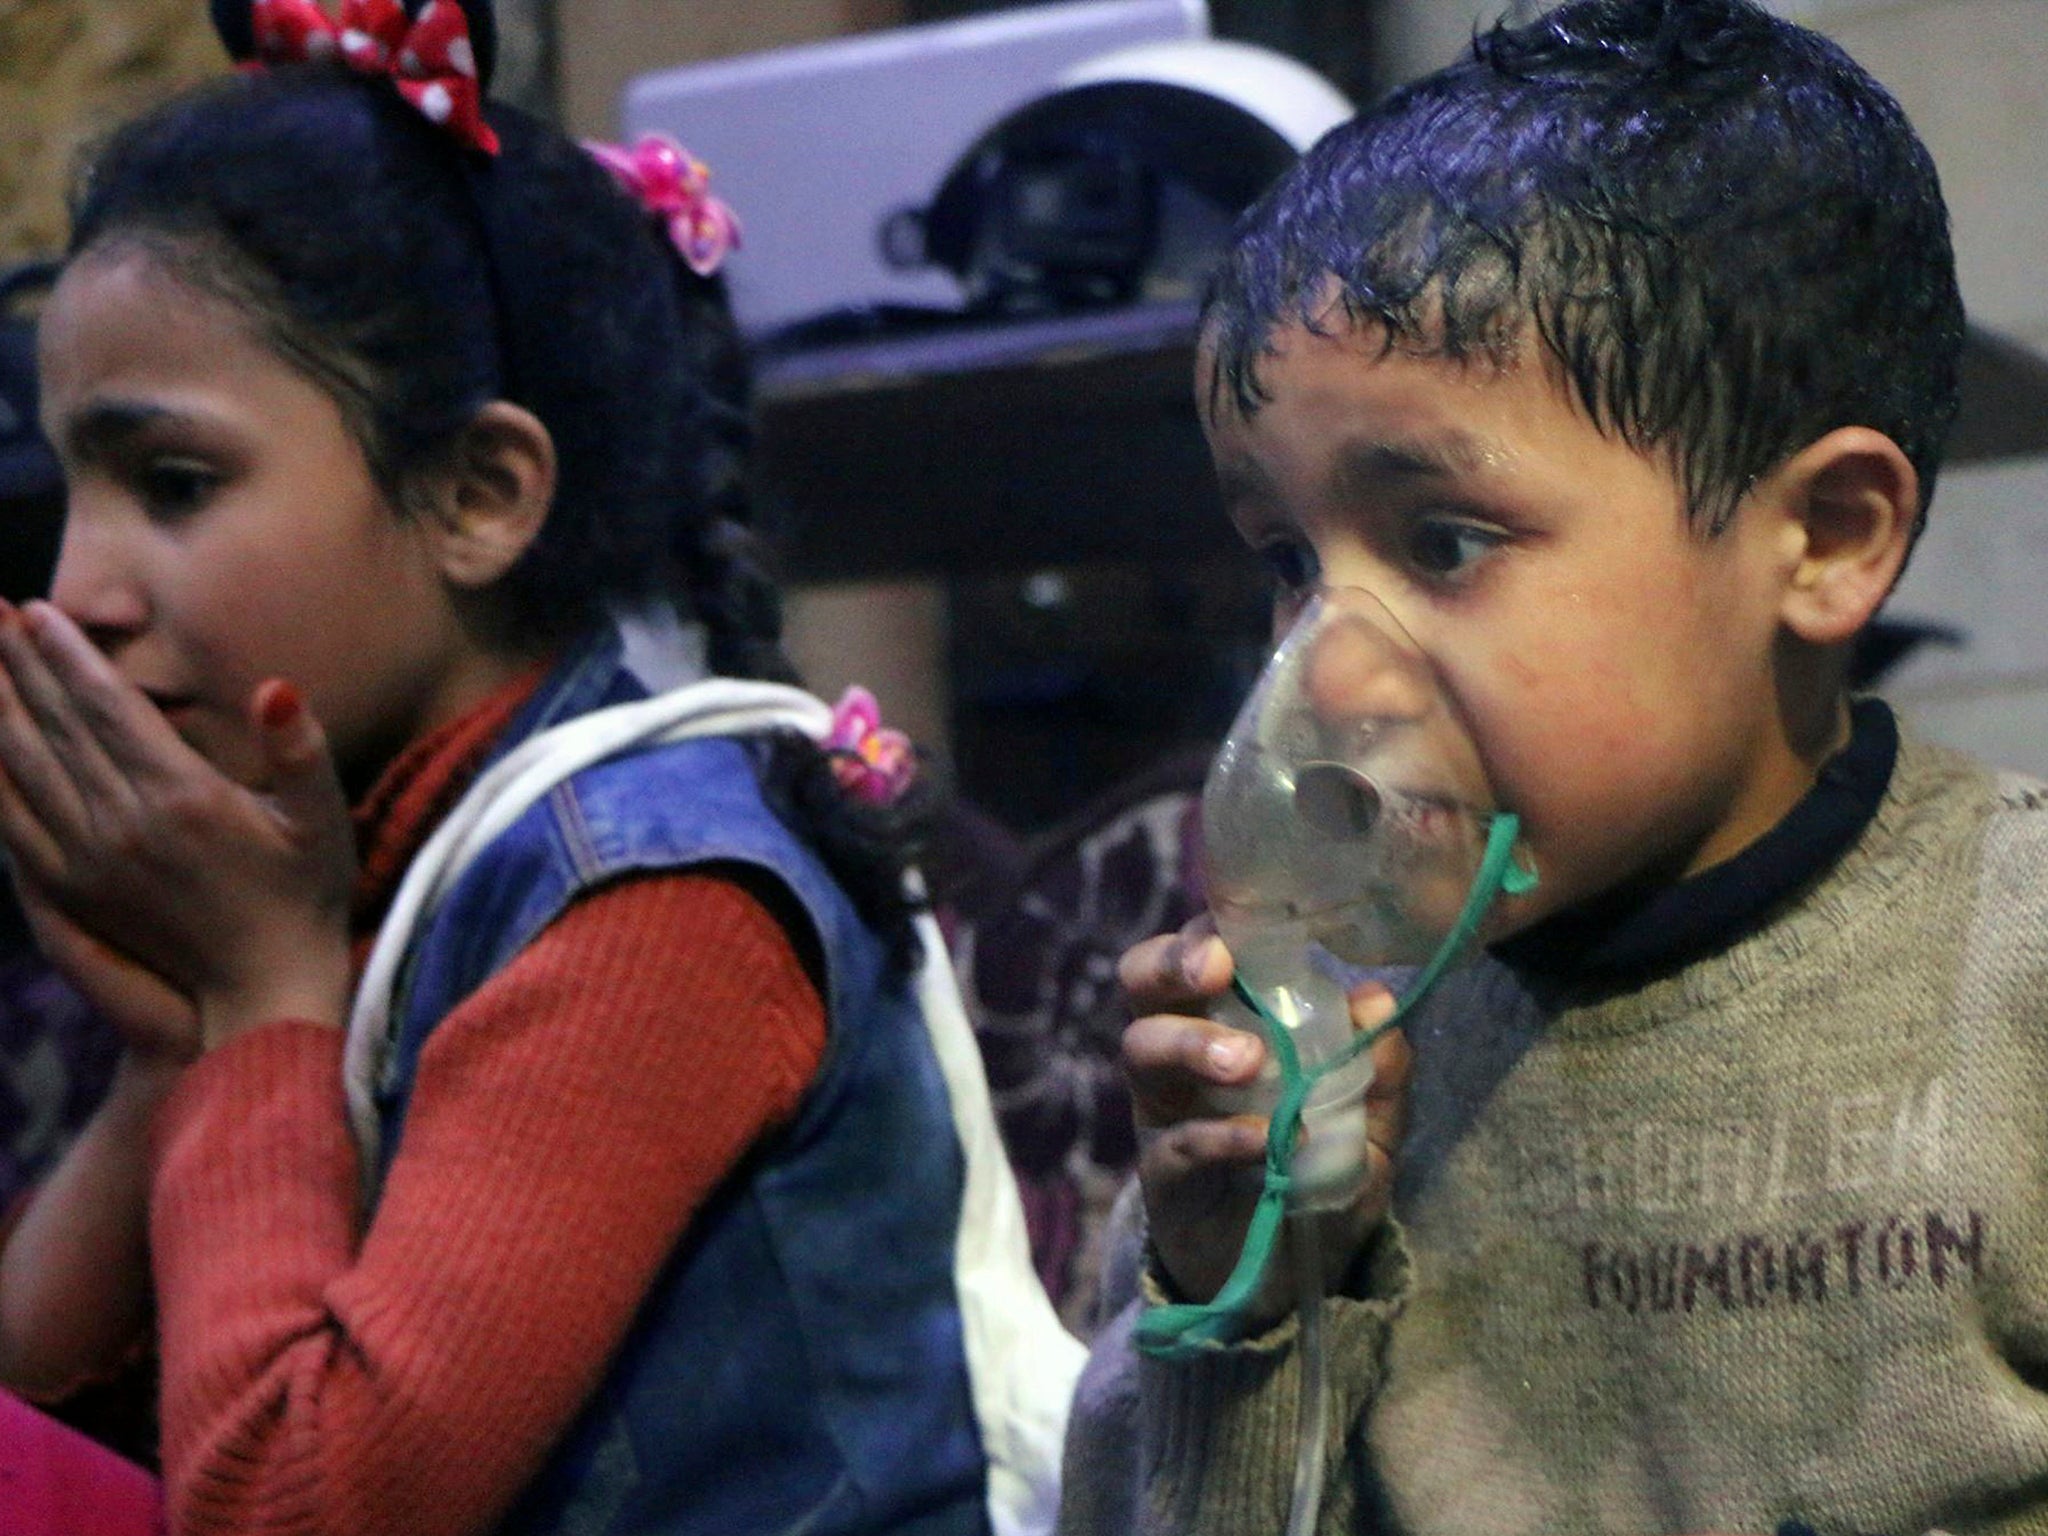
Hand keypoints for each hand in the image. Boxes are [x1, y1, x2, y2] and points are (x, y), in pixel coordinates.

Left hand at [0, 600, 355, 1047]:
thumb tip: (274, 687)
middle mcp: (123, 824)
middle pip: (56, 728)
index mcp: (183, 796)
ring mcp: (89, 860)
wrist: (263, 991)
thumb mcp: (324, 819)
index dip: (69, 657)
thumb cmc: (304, 896)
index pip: (108, 708)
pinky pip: (13, 821)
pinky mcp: (72, 891)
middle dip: (19, 665)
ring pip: (23, 768)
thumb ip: (300, 749)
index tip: (38, 611)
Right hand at [1120, 917, 1411, 1312]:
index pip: (1196, 950)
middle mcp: (1180, 1052)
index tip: (1238, 934)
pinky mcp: (1165, 1176)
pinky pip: (1176, 1142)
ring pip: (1142, 1049)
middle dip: (1170, 963)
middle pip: (1140, 981)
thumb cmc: (1317, 1170)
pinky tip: (1266, 1139)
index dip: (1205, 929)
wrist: (1290, 1275)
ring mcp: (1164, 1111)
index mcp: (1223, 1018)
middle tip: (1217, 971)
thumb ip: (1378, 1066)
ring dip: (1192, 1042)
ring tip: (1248, 1061)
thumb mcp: (1368, 1120)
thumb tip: (1378, 1000)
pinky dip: (1221, 1135)